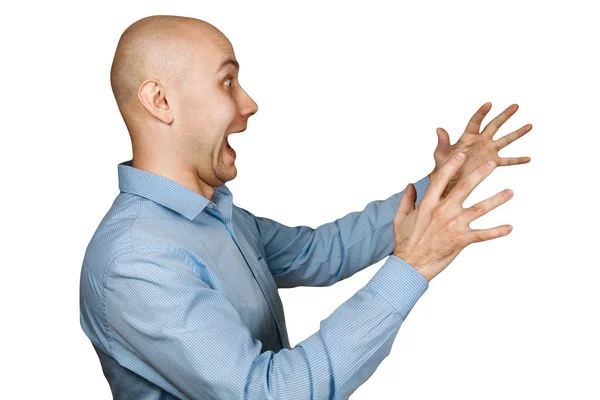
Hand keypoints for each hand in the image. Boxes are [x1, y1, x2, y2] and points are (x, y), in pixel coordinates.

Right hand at [393, 152, 512, 281]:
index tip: (461, 154)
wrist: (410, 265)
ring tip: (510, 192)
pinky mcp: (461, 240)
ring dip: (496, 199)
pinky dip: (497, 231)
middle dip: (480, 174)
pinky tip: (509, 228)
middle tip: (492, 164)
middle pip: (465, 187)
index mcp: (428, 204)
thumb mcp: (400, 218)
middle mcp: (442, 211)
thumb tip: (410, 185)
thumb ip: (407, 200)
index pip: (441, 178)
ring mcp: (453, 225)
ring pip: (480, 209)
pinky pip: (483, 234)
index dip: (452, 164)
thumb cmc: (405, 242)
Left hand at [429, 102, 531, 198]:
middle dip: (505, 116)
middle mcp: (480, 141)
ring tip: (530, 125)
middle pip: (494, 125)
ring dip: (517, 133)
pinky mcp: (492, 163)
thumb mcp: (441, 153)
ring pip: (505, 140)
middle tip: (516, 106)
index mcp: (467, 137)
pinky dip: (517, 160)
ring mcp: (488, 151)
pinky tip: (528, 159)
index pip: (476, 121)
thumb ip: (443, 142)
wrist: (449, 181)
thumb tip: (439, 129)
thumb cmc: (442, 166)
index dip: (481, 113)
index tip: (489, 104)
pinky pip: (507, 161)